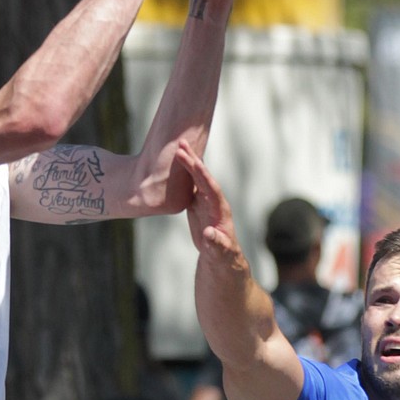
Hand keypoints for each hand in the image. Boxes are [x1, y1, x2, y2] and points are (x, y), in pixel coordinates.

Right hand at [174, 141, 239, 256]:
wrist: (220, 255)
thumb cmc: (223, 254)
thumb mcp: (220, 251)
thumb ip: (216, 242)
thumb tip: (209, 234)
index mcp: (220, 208)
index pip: (211, 187)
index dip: (202, 175)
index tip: (193, 162)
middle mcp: (214, 200)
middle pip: (203, 176)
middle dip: (193, 161)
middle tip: (181, 144)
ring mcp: (205, 200)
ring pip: (196, 177)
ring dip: (188, 162)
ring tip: (179, 145)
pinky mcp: (197, 203)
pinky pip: (190, 184)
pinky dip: (183, 173)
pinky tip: (176, 161)